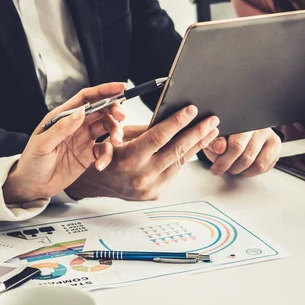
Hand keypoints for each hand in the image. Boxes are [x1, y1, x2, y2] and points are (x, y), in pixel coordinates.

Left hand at [2, 83, 126, 203]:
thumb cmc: (32, 162)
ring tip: (116, 142)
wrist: (32, 186)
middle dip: (115, 110)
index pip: (87, 98)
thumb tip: (81, 111)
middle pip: (101, 110)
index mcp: (64, 116)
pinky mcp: (88, 156)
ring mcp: (84, 140)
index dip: (104, 90)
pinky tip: (100, 166)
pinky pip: (104, 151)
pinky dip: (107, 156)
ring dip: (116, 132)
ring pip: (107, 128)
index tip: (121, 87)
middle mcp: (76, 125)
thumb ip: (62, 128)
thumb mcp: (43, 144)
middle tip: (122, 117)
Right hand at [67, 105, 219, 200]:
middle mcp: (140, 176)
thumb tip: (172, 117)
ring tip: (211, 132)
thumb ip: (144, 130)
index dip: (178, 122)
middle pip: (176, 150)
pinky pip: (174, 172)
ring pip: (179, 162)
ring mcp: (149, 188)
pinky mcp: (155, 194)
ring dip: (197, 145)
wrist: (93, 184)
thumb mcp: (119, 136)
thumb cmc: (105, 154)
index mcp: (128, 159)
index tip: (192, 110)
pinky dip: (185, 158)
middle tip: (211, 120)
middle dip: (197, 133)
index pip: (159, 137)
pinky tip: (195, 146)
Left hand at [202, 128, 280, 176]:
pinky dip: (252, 171)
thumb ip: (214, 141)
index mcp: (242, 121)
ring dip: (243, 171)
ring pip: (258, 165)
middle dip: (232, 168)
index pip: (237, 145)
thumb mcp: (214, 136)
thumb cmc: (225, 133)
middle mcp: (259, 127)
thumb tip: (219, 148)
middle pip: (247, 157)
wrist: (239, 129)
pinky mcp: (275, 146)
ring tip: (234, 167)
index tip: (216, 168)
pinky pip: (265, 167)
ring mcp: (270, 136)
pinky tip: (245, 166)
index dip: (224, 161)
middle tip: (224, 168)